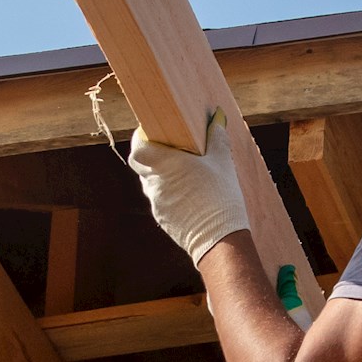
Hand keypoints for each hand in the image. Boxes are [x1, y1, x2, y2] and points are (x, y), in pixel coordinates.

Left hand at [123, 117, 247, 265]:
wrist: (219, 239)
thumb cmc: (220, 197)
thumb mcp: (223, 163)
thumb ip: (217, 139)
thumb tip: (216, 122)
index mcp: (166, 164)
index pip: (138, 147)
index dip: (141, 139)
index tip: (151, 133)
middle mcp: (155, 183)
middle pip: (142, 165)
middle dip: (152, 156)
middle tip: (170, 151)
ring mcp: (157, 203)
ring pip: (151, 184)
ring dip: (162, 176)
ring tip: (184, 173)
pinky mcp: (162, 218)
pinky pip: (160, 200)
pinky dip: (169, 194)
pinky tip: (189, 195)